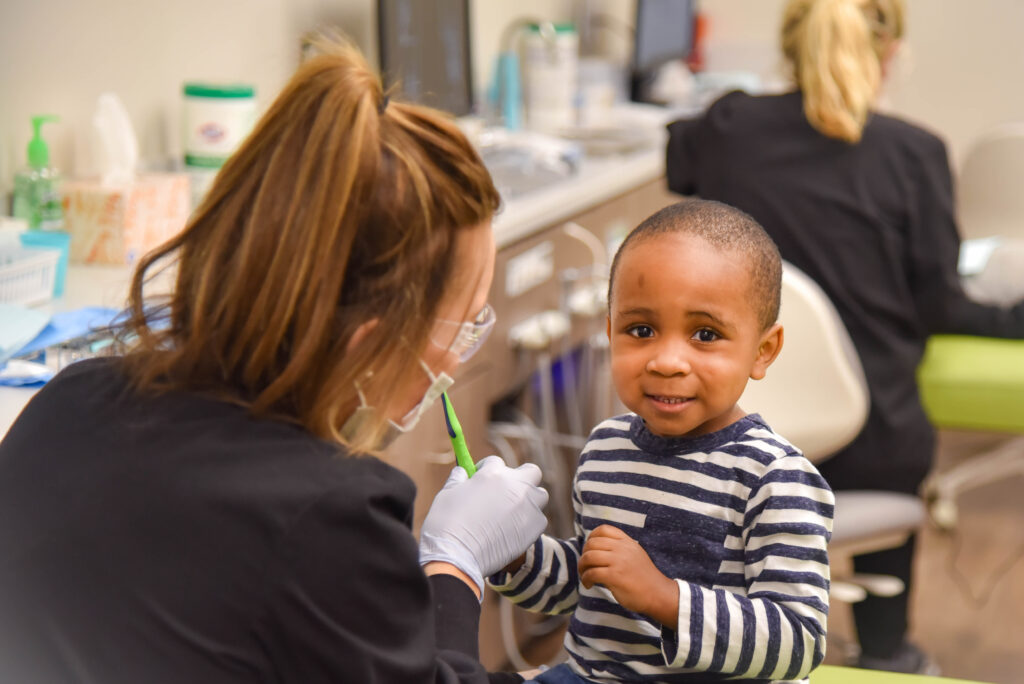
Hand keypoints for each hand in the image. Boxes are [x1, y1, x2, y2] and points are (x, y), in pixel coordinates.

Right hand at [420, 455, 548, 595]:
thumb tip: (462, 471)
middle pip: (531, 471)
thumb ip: (458, 479)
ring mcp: (527, 506)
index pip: (496, 462)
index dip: (487, 470)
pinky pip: (540, 519)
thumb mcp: (446, 493)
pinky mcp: (535, 527)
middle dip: (520, 478)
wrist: (457, 556)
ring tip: (513, 512)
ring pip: (540, 495)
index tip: (481, 480)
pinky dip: (530, 523)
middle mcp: (514, 485)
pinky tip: (514, 531)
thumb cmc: (446, 524)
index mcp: (492, 473)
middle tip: (507, 491)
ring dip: (530, 500)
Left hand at [578, 524, 678, 626]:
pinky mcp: (615, 576)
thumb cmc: (644, 578)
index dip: (591, 537)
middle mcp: (622, 549)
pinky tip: (589, 584)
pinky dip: (585, 579)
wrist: (658, 594)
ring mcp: (618, 562)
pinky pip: (591, 573)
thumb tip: (596, 549)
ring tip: (584, 576)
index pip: (603, 529)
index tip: (589, 549)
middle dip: (583, 555)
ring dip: (582, 567)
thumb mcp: (635, 555)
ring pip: (589, 557)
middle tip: (585, 567)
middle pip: (592, 543)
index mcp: (627, 542)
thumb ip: (619, 549)